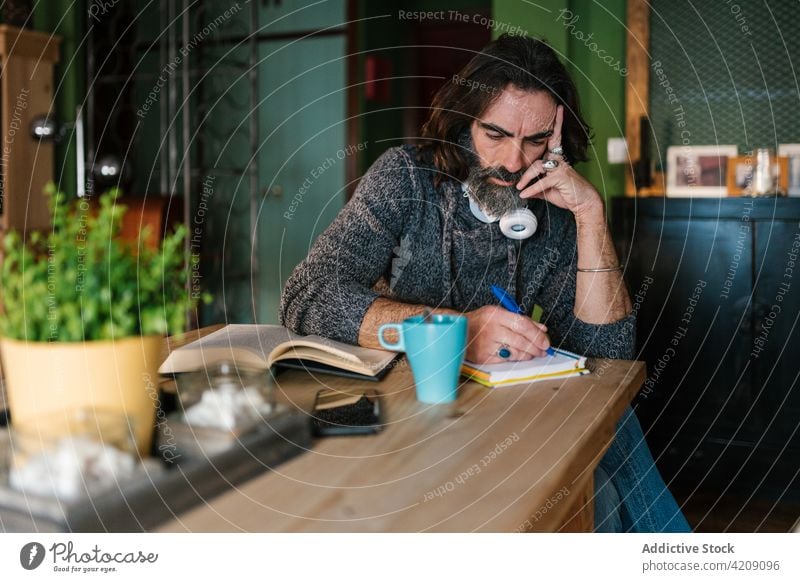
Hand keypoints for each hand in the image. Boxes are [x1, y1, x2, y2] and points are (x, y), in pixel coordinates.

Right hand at [465, 305, 549, 363]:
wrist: (457, 331)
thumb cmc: (481, 321)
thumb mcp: (499, 313)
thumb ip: (521, 319)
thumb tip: (542, 329)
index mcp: (495, 314)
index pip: (522, 325)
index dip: (537, 335)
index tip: (546, 342)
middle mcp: (490, 329)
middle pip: (521, 341)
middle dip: (536, 347)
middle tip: (543, 351)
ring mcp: (486, 345)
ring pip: (515, 353)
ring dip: (528, 355)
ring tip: (532, 354)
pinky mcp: (483, 357)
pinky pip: (505, 360)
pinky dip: (515, 359)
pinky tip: (519, 356)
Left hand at [516, 105, 602, 220]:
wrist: (583, 204)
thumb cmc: (567, 194)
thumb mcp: (547, 190)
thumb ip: (536, 186)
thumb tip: (523, 190)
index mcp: (557, 160)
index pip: (554, 139)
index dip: (556, 125)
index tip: (558, 109)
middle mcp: (559, 160)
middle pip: (544, 147)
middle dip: (541, 137)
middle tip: (534, 129)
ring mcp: (561, 168)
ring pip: (538, 165)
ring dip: (526, 177)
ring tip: (519, 186)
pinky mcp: (561, 177)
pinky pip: (542, 182)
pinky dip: (531, 189)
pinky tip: (525, 194)